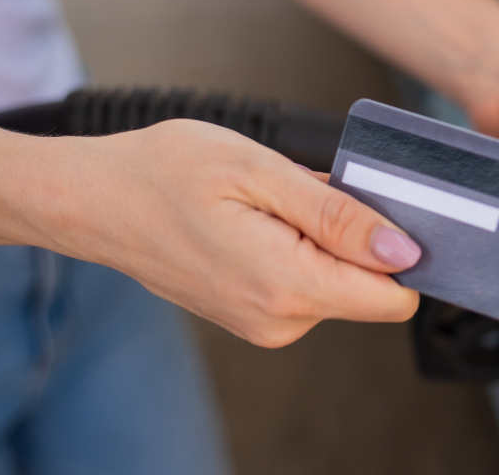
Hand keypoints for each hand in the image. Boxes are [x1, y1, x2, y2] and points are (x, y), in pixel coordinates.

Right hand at [30, 119, 420, 346]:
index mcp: (288, 286)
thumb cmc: (166, 172)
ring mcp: (266, 325)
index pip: (395, 297)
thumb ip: (339, 216)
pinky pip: (309, 285)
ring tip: (268, 204)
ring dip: (323, 240)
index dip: (402, 250)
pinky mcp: (256, 318)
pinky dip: (301, 250)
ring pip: (340, 284)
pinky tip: (259, 221)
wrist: (94, 201)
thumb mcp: (261, 172)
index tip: (380, 206)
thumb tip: (405, 252)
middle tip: (303, 191)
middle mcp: (281, 320)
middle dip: (357, 237)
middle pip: (370, 288)